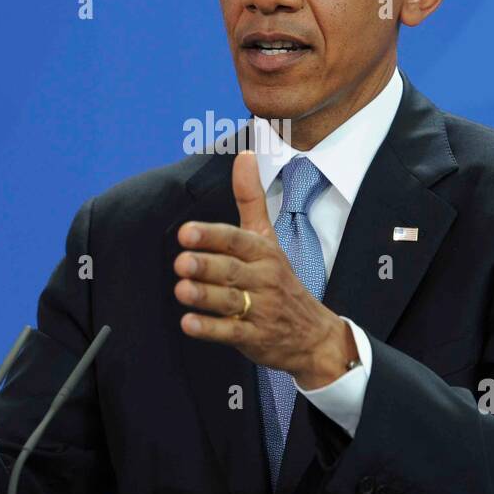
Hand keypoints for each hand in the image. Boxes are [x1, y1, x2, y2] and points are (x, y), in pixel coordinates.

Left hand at [173, 151, 356, 389]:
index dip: (212, 236)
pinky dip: (209, 329)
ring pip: (230, 302)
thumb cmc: (281, 281)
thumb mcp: (268, 239)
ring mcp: (261, 310)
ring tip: (181, 289)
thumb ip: (251, 199)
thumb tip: (245, 154)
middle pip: (232, 271)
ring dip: (205, 296)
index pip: (238, 240)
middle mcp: (263, 279)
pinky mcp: (254, 338)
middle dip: (207, 266)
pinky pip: (231, 333)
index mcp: (264, 252)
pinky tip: (188, 322)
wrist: (312, 334)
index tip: (187, 232)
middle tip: (181, 262)